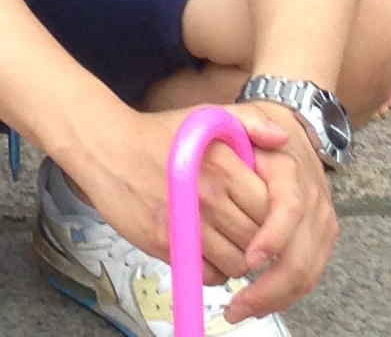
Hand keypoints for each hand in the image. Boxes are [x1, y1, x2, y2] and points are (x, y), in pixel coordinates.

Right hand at [61, 104, 331, 320]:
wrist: (105, 148)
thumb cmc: (157, 134)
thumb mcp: (204, 116)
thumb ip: (248, 121)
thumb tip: (284, 139)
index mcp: (223, 165)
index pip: (271, 210)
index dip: (271, 215)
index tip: (258, 210)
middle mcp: (208, 196)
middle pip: (257, 241)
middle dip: (257, 241)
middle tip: (245, 230)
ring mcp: (187, 224)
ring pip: (237, 264)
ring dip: (237, 259)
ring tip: (226, 242)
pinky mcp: (167, 245)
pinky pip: (209, 275)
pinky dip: (213, 270)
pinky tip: (206, 250)